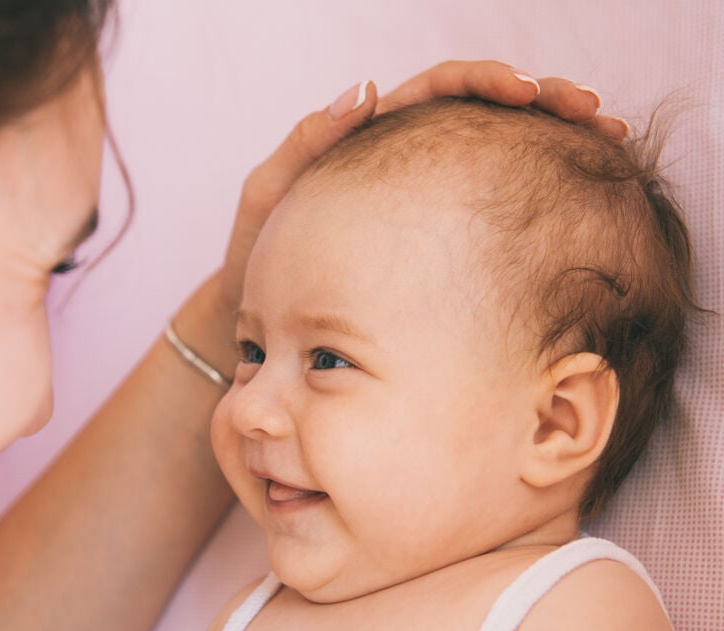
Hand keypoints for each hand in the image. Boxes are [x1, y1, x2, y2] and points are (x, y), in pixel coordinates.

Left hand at [218, 60, 623, 313]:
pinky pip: (484, 205)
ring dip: (549, 139)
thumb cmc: (258, 254)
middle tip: (594, 111)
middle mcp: (402, 160)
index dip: (487, 82)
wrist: (256, 316)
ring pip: (494, 154)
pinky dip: (528, 192)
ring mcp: (419, 200)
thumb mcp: (269, 194)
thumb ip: (305, 142)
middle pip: (483, 113)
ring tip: (605, 139)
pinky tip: (569, 202)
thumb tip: (365, 89)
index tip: (532, 92)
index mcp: (369, 139)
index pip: (438, 91)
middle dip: (542, 101)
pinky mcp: (429, 240)